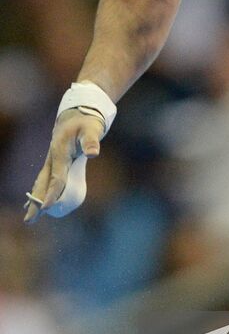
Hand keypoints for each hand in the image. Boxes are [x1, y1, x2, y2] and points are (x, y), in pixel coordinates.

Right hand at [23, 109, 102, 223]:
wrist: (76, 113)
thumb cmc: (86, 122)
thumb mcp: (91, 129)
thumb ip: (91, 141)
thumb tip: (93, 153)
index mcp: (59, 152)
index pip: (57, 177)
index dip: (52, 193)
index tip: (46, 207)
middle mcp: (52, 159)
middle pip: (43, 183)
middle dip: (36, 202)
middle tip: (29, 220)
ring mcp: (52, 161)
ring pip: (42, 183)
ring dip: (36, 199)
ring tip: (31, 217)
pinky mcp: (55, 162)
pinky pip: (47, 180)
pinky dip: (42, 191)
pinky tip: (38, 202)